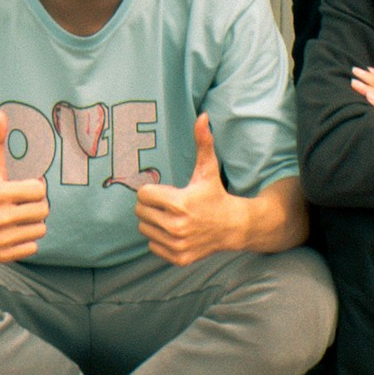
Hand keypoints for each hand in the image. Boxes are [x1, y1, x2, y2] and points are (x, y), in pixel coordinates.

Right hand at [0, 110, 48, 261]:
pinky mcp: (0, 255)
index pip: (39, 190)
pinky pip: (32, 248)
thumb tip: (1, 114)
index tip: (28, 186)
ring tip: (20, 217)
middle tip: (26, 202)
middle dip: (38, 205)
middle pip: (42, 211)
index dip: (37, 187)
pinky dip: (27, 240)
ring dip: (34, 222)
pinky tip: (14, 231)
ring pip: (40, 230)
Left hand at [134, 115, 242, 264]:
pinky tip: (175, 231)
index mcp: (180, 203)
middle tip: (167, 203)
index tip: (165, 190)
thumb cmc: (215, 194)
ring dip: (154, 222)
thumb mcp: (208, 169)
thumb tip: (202, 116)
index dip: (152, 190)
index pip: (143, 195)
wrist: (233, 227)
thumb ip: (202, 142)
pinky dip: (160, 238)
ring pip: (145, 229)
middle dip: (150, 205)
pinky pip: (152, 246)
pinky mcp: (179, 258)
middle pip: (141, 212)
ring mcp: (178, 245)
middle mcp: (177, 227)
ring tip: (171, 216)